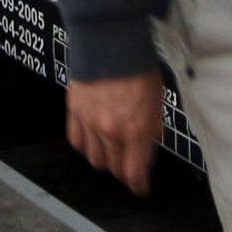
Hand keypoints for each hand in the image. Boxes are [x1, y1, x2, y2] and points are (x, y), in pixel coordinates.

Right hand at [66, 71, 162, 194]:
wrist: (111, 43)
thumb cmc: (138, 68)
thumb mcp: (157, 101)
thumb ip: (152, 128)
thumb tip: (148, 146)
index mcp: (137, 130)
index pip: (134, 172)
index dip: (139, 185)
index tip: (141, 188)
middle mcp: (111, 132)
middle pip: (114, 168)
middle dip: (124, 171)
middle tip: (128, 167)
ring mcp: (90, 123)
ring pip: (95, 158)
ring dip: (105, 160)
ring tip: (111, 154)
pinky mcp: (75, 112)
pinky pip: (77, 141)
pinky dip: (86, 146)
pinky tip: (93, 142)